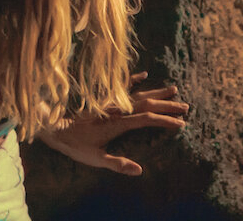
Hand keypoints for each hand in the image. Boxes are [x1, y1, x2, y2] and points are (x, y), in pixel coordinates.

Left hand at [37, 72, 186, 175]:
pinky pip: (122, 86)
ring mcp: (112, 102)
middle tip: (185, 107)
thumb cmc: (76, 146)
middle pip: (148, 104)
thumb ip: (118, 163)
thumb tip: (139, 169)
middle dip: (168, 105)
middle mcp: (118, 109)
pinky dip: (134, 79)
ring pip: (139, 94)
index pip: (148, 120)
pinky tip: (144, 73)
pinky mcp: (104, 99)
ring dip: (157, 92)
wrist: (57, 127)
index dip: (166, 121)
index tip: (181, 124)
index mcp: (119, 123)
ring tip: (173, 88)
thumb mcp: (96, 159)